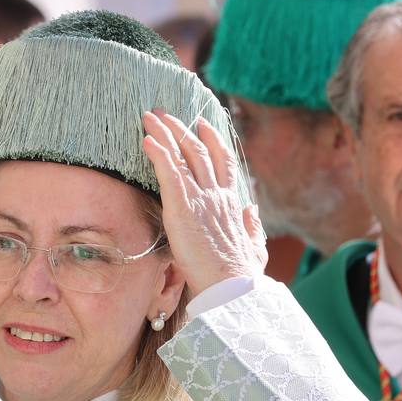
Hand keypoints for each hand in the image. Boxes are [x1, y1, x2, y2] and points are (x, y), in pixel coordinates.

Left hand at [141, 110, 267, 294]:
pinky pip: (168, 170)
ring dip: (165, 133)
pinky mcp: (183, 205)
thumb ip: (252, 227)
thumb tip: (251, 210)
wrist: (232, 286)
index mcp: (232, 203)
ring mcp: (201, 197)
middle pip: (199, 151)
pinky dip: (157, 151)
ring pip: (182, 154)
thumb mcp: (255, 247)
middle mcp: (217, 194)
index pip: (223, 163)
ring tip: (151, 117)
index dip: (212, 140)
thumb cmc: (242, 274)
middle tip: (168, 114)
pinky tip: (146, 139)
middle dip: (182, 129)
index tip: (202, 124)